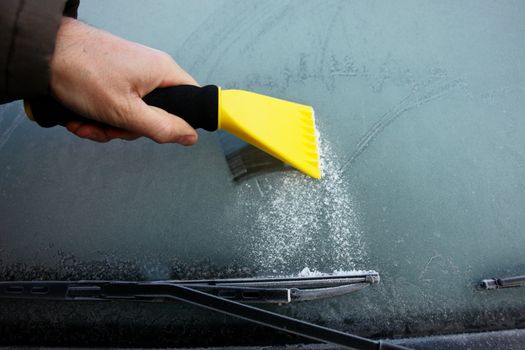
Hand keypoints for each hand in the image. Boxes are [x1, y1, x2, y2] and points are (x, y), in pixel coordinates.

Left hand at [50, 17, 197, 144]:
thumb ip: (162, 128)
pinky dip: (100, 117)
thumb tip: (190, 136)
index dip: (180, 122)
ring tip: (87, 124)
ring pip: (134, 114)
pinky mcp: (114, 79)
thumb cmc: (81, 71)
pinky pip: (117, 106)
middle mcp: (150, 71)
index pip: (191, 100)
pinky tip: (81, 120)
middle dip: (130, 129)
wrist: (41, 51)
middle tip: (111, 127)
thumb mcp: (126, 111)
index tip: (159, 133)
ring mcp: (131, 75)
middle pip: (158, 114)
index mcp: (162, 72)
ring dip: (110, 126)